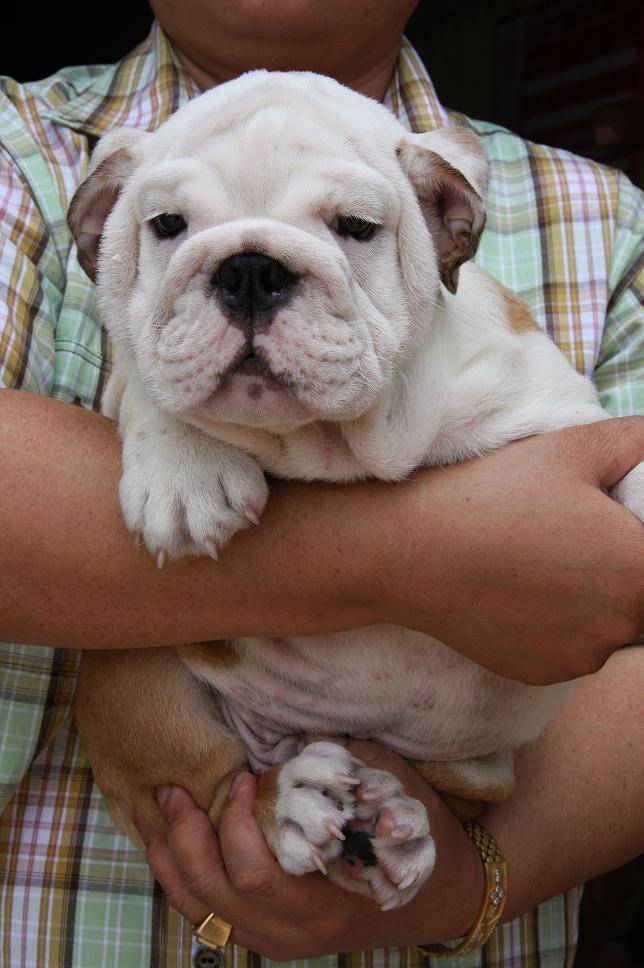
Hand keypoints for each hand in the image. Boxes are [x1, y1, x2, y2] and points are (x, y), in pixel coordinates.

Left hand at [132, 742, 482, 959]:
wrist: (443, 897)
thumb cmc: (420, 839)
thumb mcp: (395, 794)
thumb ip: (347, 768)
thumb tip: (296, 739)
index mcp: (328, 899)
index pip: (258, 876)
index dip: (235, 825)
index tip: (242, 777)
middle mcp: (296, 932)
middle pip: (217, 896)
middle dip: (186, 839)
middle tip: (173, 790)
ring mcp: (281, 941)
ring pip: (205, 914)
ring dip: (172, 863)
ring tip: (158, 814)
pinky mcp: (272, 939)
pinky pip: (212, 920)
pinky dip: (183, 884)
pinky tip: (171, 848)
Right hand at [384, 417, 643, 683]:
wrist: (414, 552)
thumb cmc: (495, 496)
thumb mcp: (574, 449)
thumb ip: (636, 442)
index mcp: (641, 571)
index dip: (635, 538)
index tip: (607, 523)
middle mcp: (621, 628)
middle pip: (640, 597)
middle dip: (619, 568)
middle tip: (571, 536)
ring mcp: (581, 658)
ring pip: (606, 626)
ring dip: (590, 600)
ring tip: (539, 561)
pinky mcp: (544, 675)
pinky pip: (569, 648)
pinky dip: (556, 625)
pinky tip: (520, 592)